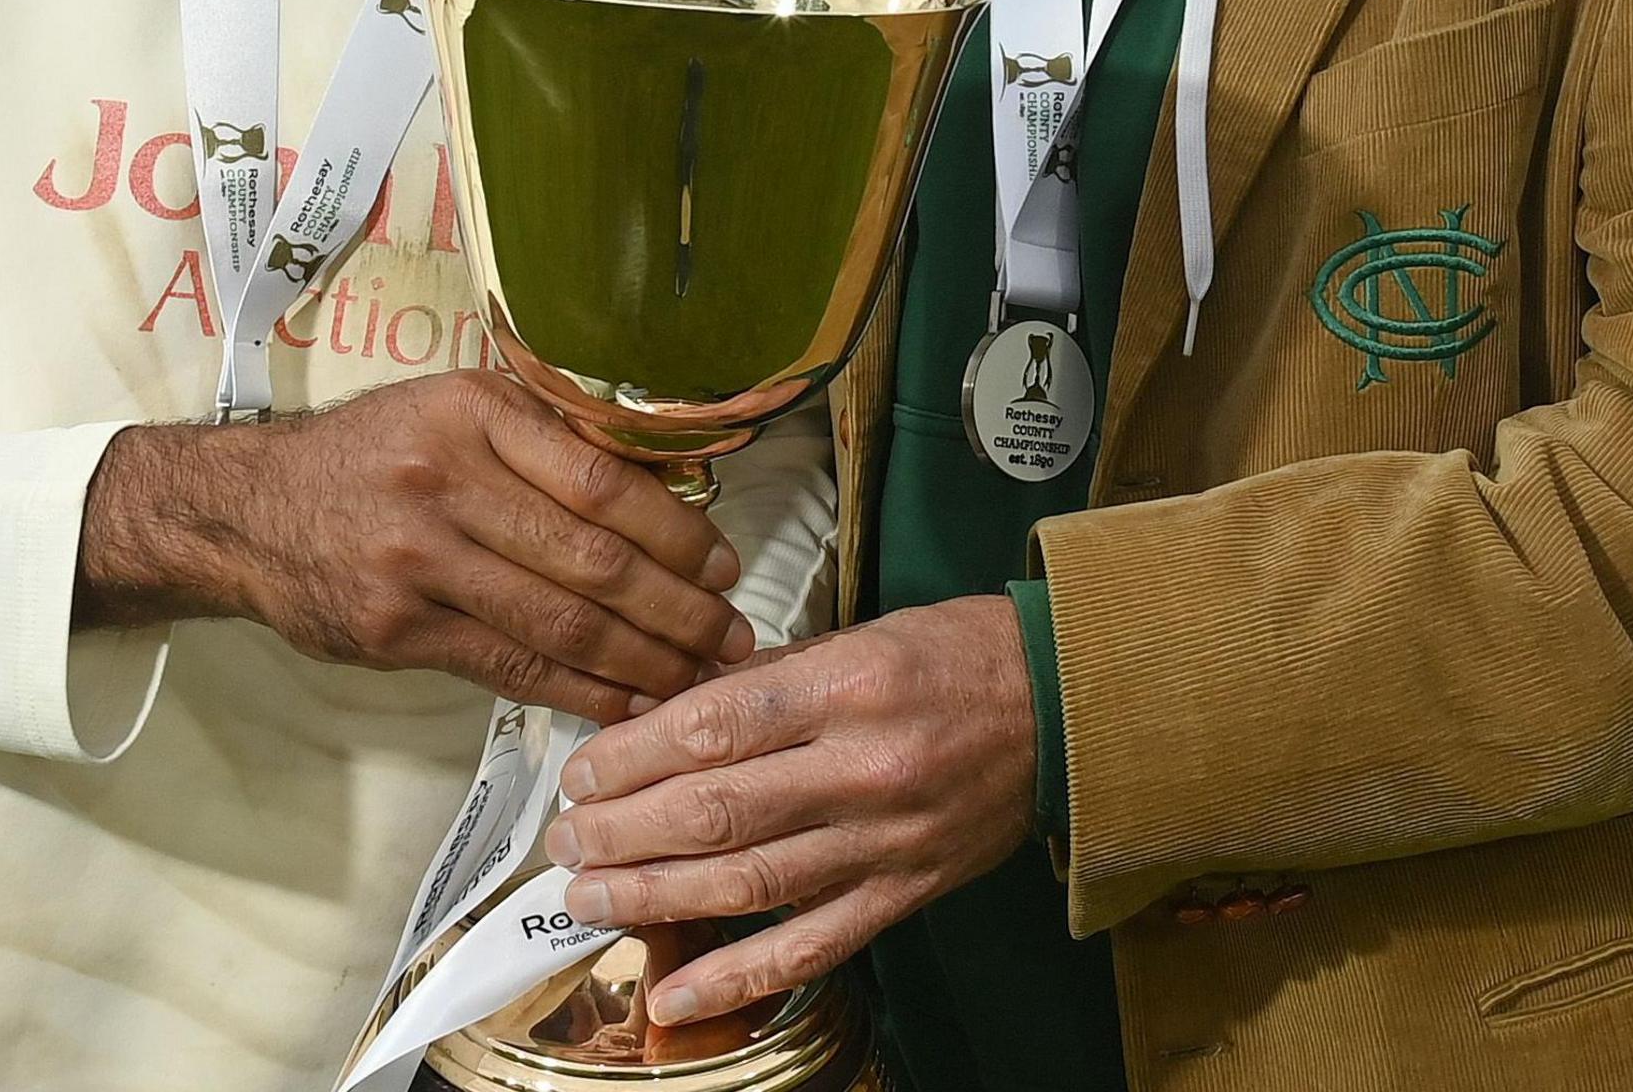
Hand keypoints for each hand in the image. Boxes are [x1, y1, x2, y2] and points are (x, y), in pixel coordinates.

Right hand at [75, 370, 754, 720]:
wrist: (247, 509)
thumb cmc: (374, 455)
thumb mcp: (454, 409)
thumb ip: (545, 440)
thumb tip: (670, 496)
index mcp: (477, 414)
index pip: (604, 481)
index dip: (678, 534)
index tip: (724, 566)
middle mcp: (447, 482)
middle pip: (593, 561)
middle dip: (679, 609)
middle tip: (732, 636)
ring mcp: (417, 560)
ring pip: (559, 624)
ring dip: (644, 660)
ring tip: (696, 679)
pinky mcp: (396, 628)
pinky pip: (511, 669)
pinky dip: (580, 691)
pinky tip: (626, 703)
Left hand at [541, 594, 1034, 1025]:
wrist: (1066, 705)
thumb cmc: (955, 659)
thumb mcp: (857, 636)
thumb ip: (760, 685)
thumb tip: (660, 721)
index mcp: (848, 686)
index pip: (713, 728)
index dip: (632, 758)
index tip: (581, 775)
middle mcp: (863, 767)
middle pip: (715, 811)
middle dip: (622, 833)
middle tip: (566, 844)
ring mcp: (884, 840)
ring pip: (747, 882)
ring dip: (654, 898)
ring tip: (589, 900)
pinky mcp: (903, 893)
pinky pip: (810, 946)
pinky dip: (737, 978)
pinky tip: (673, 995)